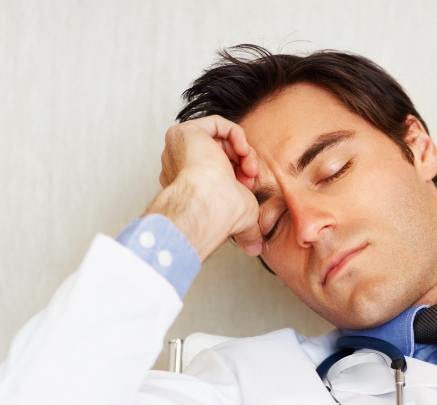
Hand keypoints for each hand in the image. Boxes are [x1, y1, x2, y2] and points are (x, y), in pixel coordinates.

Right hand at [145, 116, 261, 260]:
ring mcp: (180, 149)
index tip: (249, 185)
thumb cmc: (221, 213)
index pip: (220, 170)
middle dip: (242, 163)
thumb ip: (248, 230)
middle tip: (251, 175)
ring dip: (242, 151)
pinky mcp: (184, 133)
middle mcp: (182, 166)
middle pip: (221, 153)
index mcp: (192, 185)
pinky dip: (236, 134)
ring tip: (249, 166)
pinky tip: (243, 150)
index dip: (240, 174)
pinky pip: (216, 123)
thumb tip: (255, 249)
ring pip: (219, 139)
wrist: (208, 204)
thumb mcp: (242, 218)